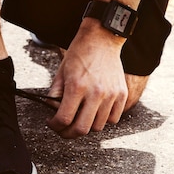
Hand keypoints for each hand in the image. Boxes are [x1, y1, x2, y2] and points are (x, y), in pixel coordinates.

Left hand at [47, 22, 127, 138]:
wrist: (101, 40)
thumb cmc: (78, 55)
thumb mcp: (60, 73)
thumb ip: (54, 95)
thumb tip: (53, 112)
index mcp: (77, 87)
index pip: (64, 119)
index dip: (55, 126)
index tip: (52, 123)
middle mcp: (96, 93)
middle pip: (82, 129)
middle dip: (68, 133)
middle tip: (63, 129)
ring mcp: (111, 95)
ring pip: (98, 127)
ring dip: (86, 126)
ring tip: (79, 117)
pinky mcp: (122, 94)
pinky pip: (113, 119)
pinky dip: (102, 120)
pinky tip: (94, 112)